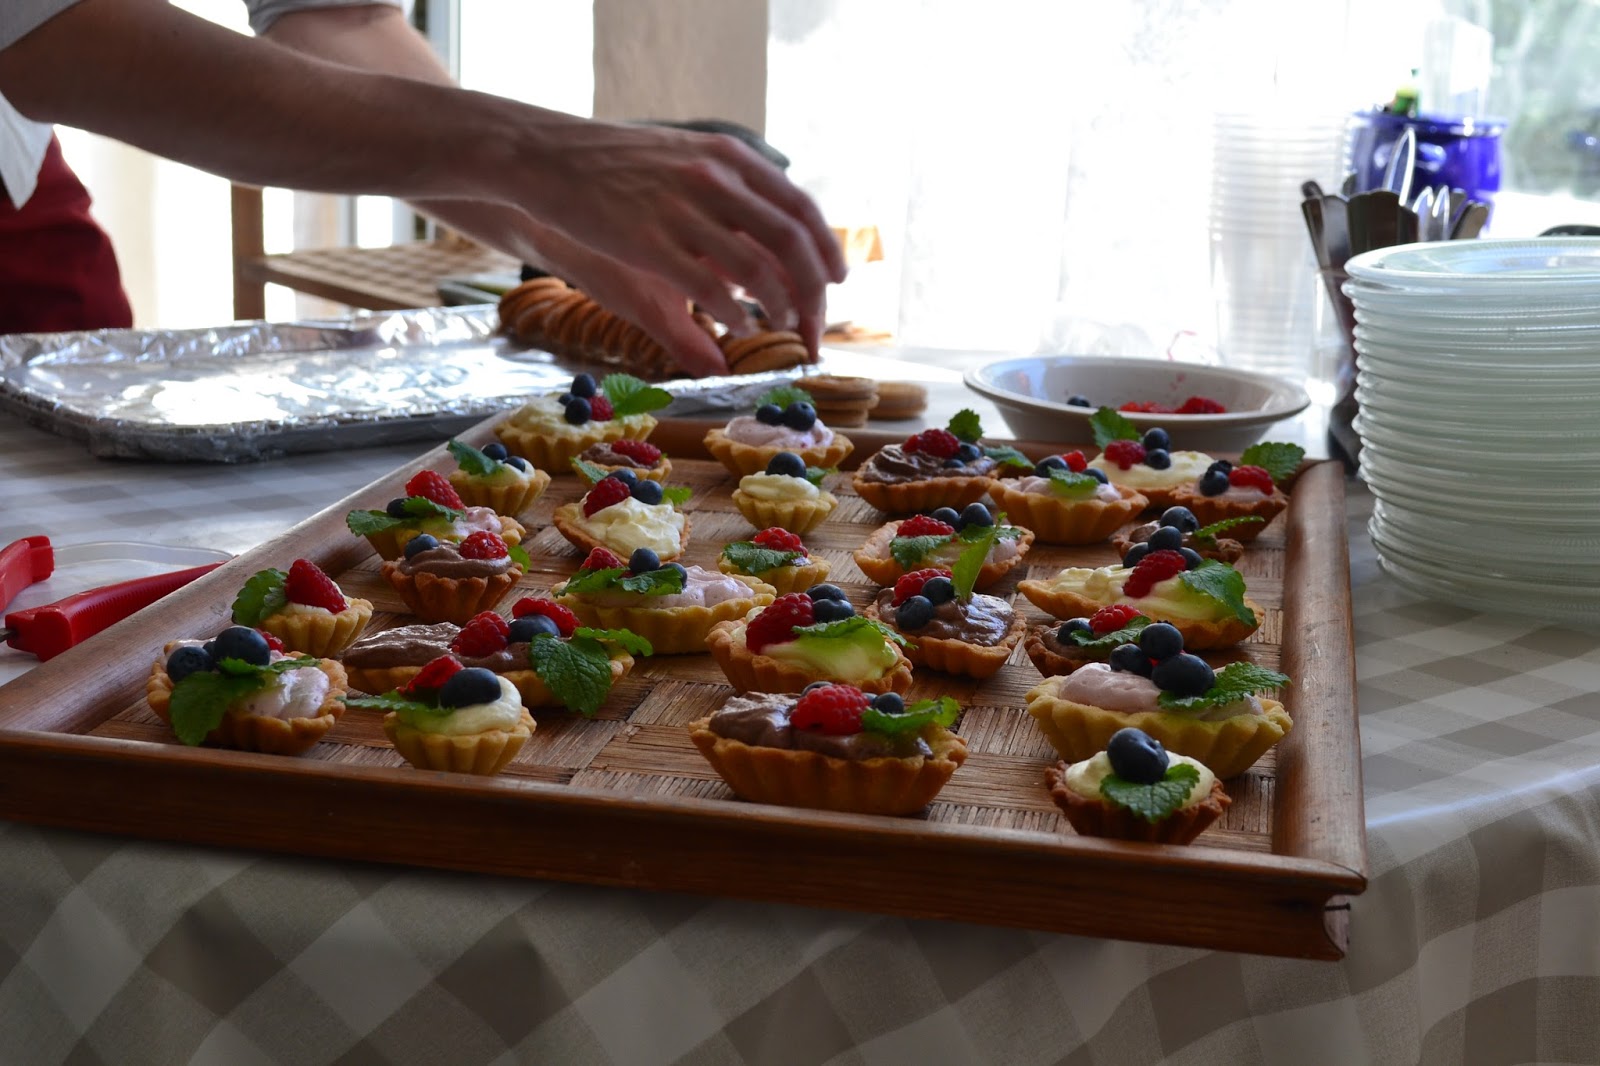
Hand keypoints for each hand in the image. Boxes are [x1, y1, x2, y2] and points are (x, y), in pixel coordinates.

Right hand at [501, 120, 846, 356]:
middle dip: (814, 290)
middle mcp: (715, 180)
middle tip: (817, 323)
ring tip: (782, 327)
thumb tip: (767, 246)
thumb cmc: (617, 172)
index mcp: (728, 158)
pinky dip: (735, 313)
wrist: (549, 161)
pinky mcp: (651, 243)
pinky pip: (711, 288)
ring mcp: (684, 210)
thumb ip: (728, 205)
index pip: (798, 205)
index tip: (838, 278)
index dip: (826, 246)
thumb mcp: (683, 171)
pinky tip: (740, 328)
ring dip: (780, 306)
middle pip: (790, 240)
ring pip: (758, 267)